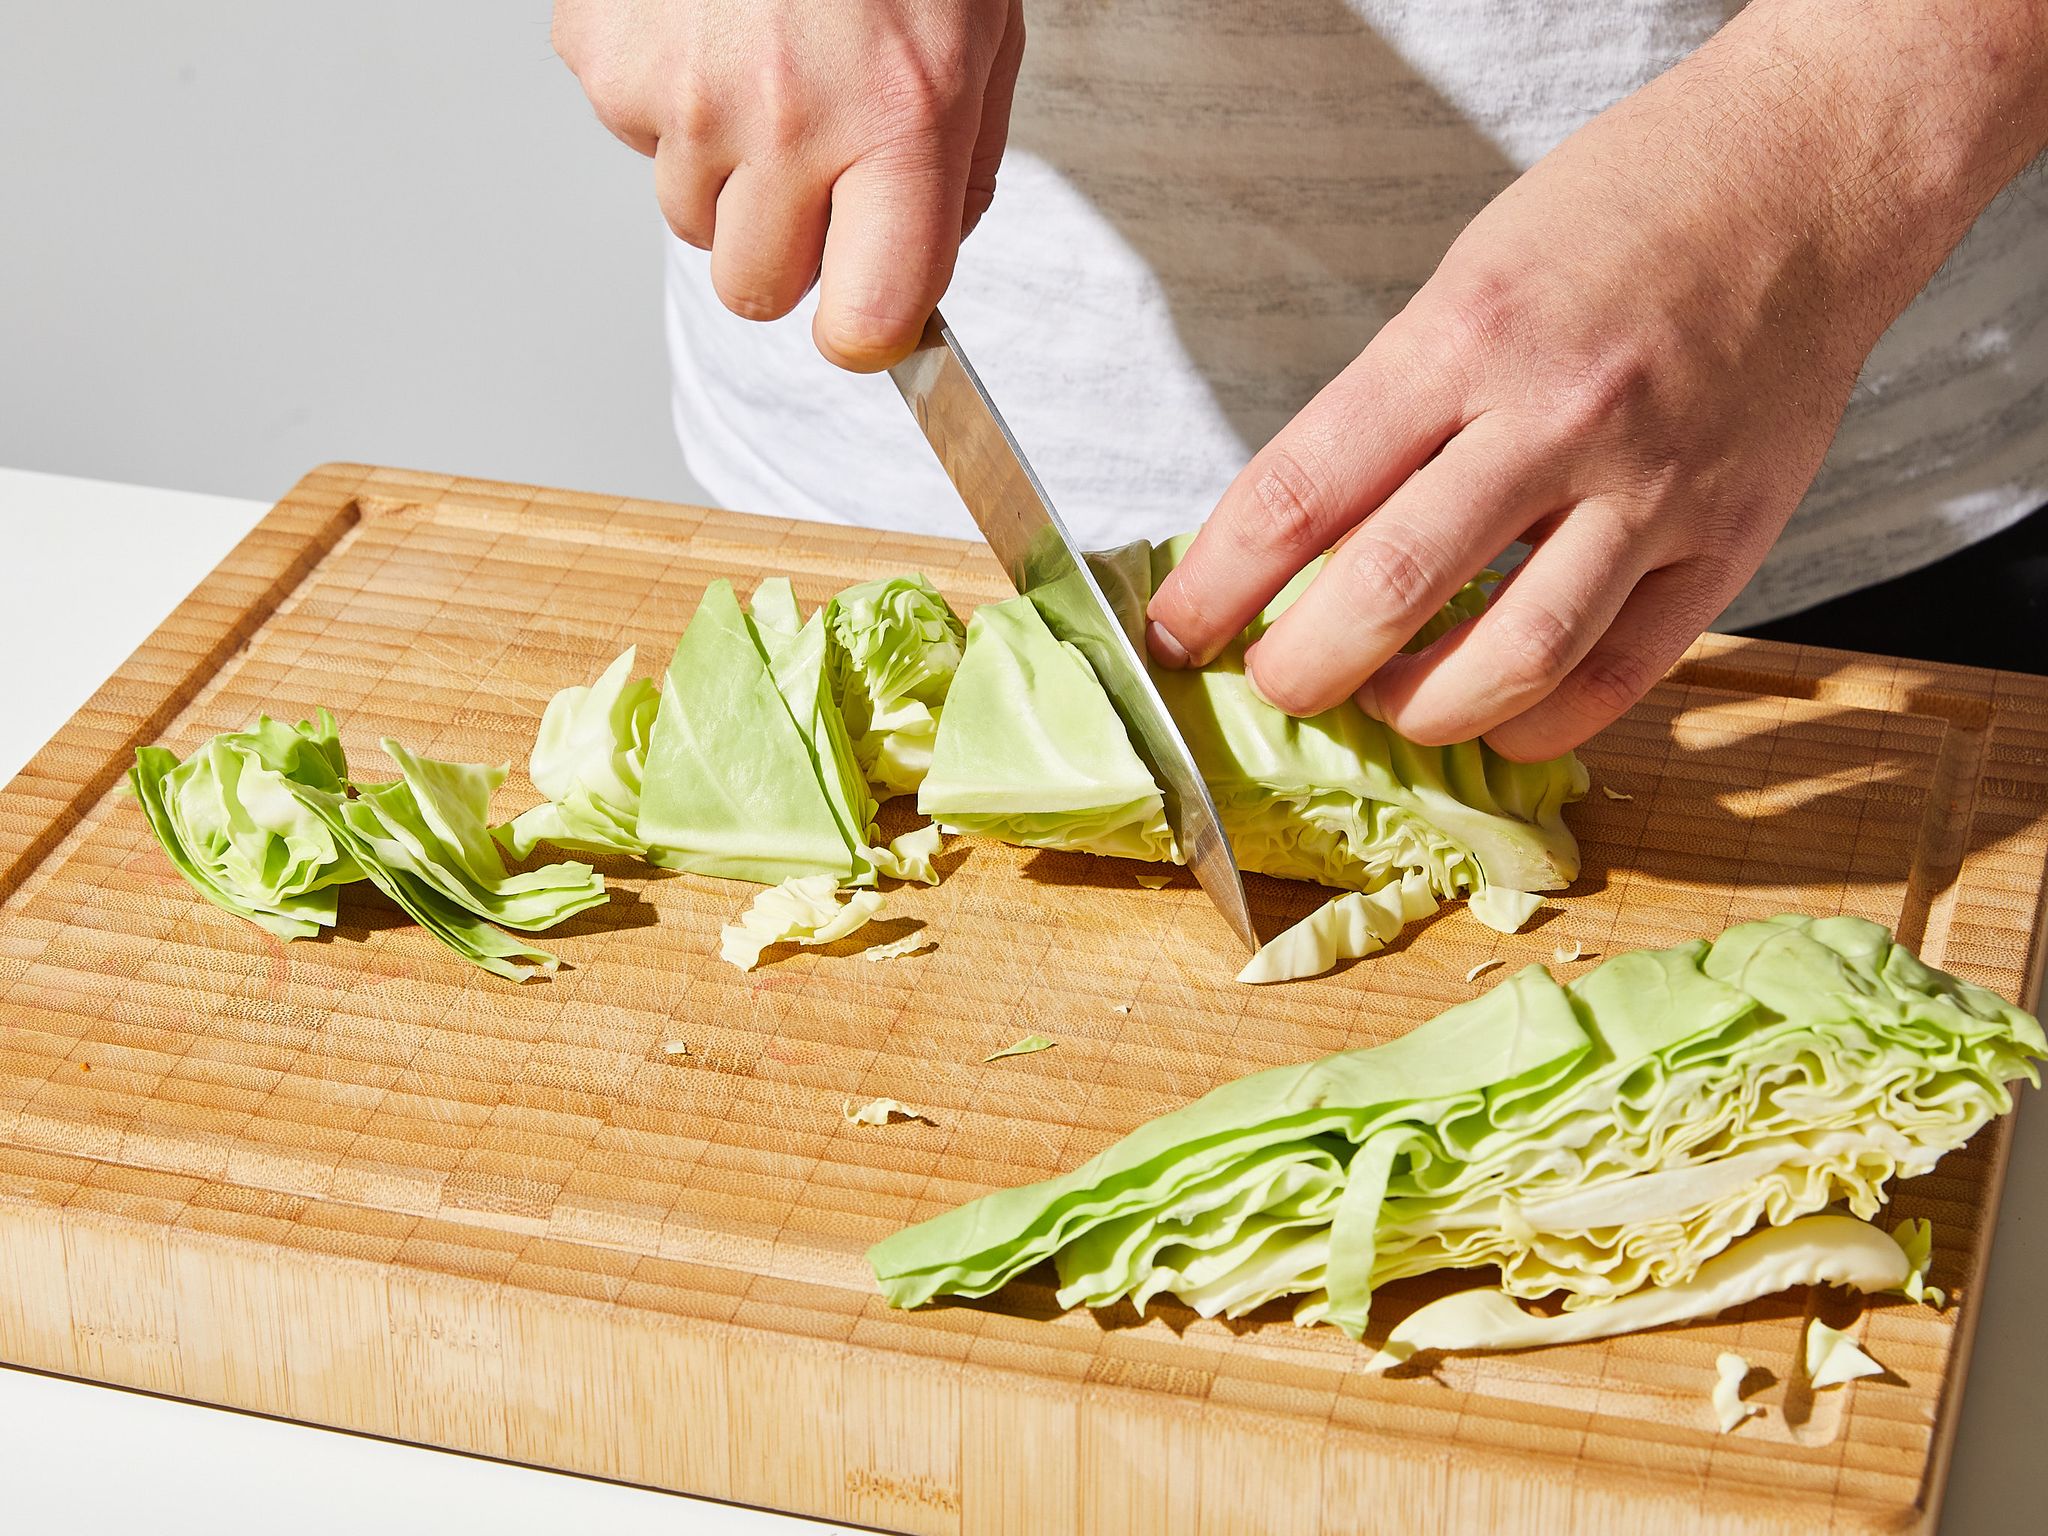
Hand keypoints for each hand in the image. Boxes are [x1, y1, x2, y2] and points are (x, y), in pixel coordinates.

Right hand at [553, 0, 1023, 370]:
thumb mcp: (979, 47)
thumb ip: (954, 179)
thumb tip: (912, 281)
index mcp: (897, 121)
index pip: (866, 320)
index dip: (869, 330)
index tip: (870, 314)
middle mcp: (784, 119)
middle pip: (758, 290)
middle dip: (790, 249)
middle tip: (818, 166)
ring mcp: (682, 90)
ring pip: (691, 218)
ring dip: (727, 173)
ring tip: (768, 69)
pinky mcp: (605, 55)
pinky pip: (634, 137)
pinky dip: (669, 100)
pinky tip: (712, 29)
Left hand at [1144, 0, 2047, 761]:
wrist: (1808, 176)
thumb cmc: (1620, 215)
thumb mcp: (1466, 280)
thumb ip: (1389, 411)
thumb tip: (1298, 544)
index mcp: (1463, 336)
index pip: (1298, 492)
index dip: (1216, 586)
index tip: (1175, 632)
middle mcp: (1555, 415)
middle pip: (1389, 591)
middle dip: (1301, 671)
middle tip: (1276, 684)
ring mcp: (1652, 486)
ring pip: (1511, 658)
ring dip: (1418, 711)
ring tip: (1385, 700)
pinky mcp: (1728, 541)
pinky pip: (1619, 676)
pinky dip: (1538, 720)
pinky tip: (1494, 714)